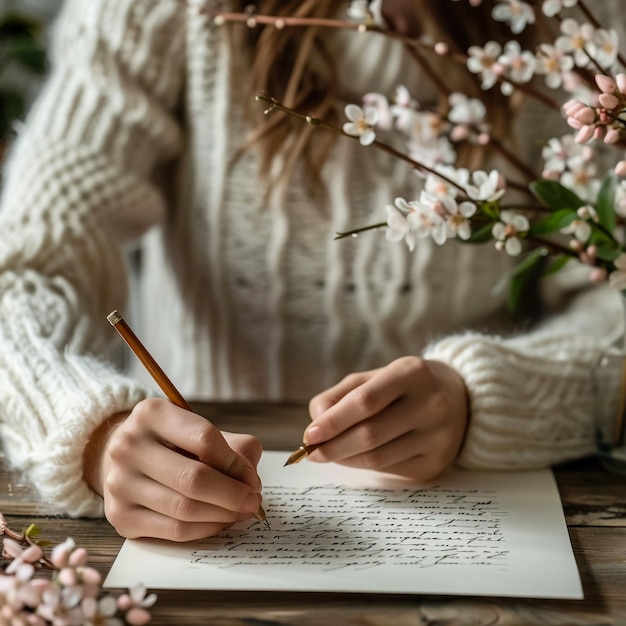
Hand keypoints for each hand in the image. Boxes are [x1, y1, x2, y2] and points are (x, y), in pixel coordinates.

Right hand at [83, 398, 262, 541]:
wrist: (123, 456)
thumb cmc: (172, 442)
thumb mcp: (199, 429)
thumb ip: (234, 446)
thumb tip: (250, 479)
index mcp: (152, 413)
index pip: (204, 439)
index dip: (235, 463)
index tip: (252, 478)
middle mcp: (129, 446)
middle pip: (193, 479)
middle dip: (233, 494)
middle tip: (253, 501)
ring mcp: (120, 483)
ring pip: (185, 509)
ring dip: (223, 515)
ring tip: (240, 512)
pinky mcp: (120, 516)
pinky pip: (174, 530)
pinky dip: (205, 529)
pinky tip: (218, 521)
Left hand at [305, 357, 468, 481]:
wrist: (461, 399)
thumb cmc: (406, 386)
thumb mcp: (376, 377)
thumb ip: (341, 395)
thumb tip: (316, 423)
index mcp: (412, 373)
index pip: (365, 401)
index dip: (334, 421)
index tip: (309, 435)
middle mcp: (431, 405)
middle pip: (370, 434)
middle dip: (333, 447)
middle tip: (312, 452)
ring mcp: (438, 437)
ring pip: (377, 458)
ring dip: (345, 459)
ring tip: (328, 454)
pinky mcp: (436, 463)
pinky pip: (389, 470)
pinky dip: (364, 466)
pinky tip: (355, 457)